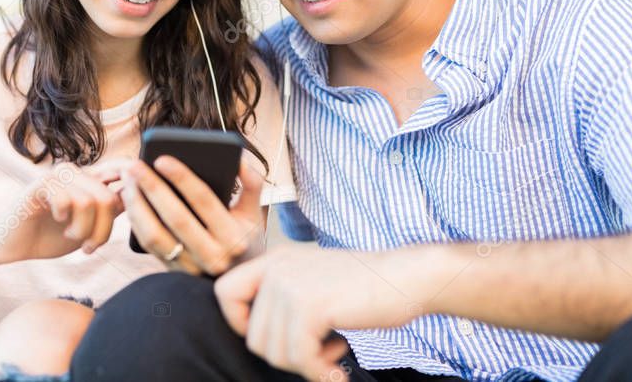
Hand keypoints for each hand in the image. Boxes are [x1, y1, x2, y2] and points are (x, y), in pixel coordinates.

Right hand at [0, 159, 132, 265]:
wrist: (10, 245)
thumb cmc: (49, 236)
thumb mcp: (88, 227)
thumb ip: (109, 211)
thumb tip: (139, 196)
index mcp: (89, 180)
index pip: (121, 170)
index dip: (135, 178)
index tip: (144, 195)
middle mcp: (76, 172)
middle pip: (109, 197)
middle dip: (103, 230)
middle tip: (90, 246)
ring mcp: (58, 175)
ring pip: (90, 202)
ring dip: (83, 229)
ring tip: (72, 236)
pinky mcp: (41, 184)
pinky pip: (68, 201)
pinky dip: (65, 219)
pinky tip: (56, 220)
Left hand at [121, 155, 265, 275]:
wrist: (237, 283)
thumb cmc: (244, 239)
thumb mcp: (254, 214)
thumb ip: (251, 184)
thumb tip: (239, 157)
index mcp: (235, 237)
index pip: (205, 201)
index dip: (182, 179)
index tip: (162, 159)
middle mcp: (213, 256)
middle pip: (176, 217)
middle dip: (152, 188)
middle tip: (135, 165)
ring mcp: (190, 268)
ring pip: (155, 235)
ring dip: (137, 205)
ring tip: (128, 181)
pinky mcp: (173, 272)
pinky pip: (148, 245)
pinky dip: (135, 221)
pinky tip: (130, 200)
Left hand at [214, 246, 427, 378]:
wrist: (407, 277)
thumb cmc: (366, 288)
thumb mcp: (313, 281)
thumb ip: (283, 297)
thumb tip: (258, 337)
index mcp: (275, 260)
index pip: (224, 292)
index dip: (240, 323)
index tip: (275, 336)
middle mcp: (277, 268)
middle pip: (253, 337)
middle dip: (286, 356)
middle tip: (319, 349)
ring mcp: (292, 285)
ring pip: (275, 353)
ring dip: (306, 364)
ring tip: (333, 350)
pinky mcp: (311, 305)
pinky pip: (300, 357)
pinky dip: (320, 372)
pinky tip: (338, 370)